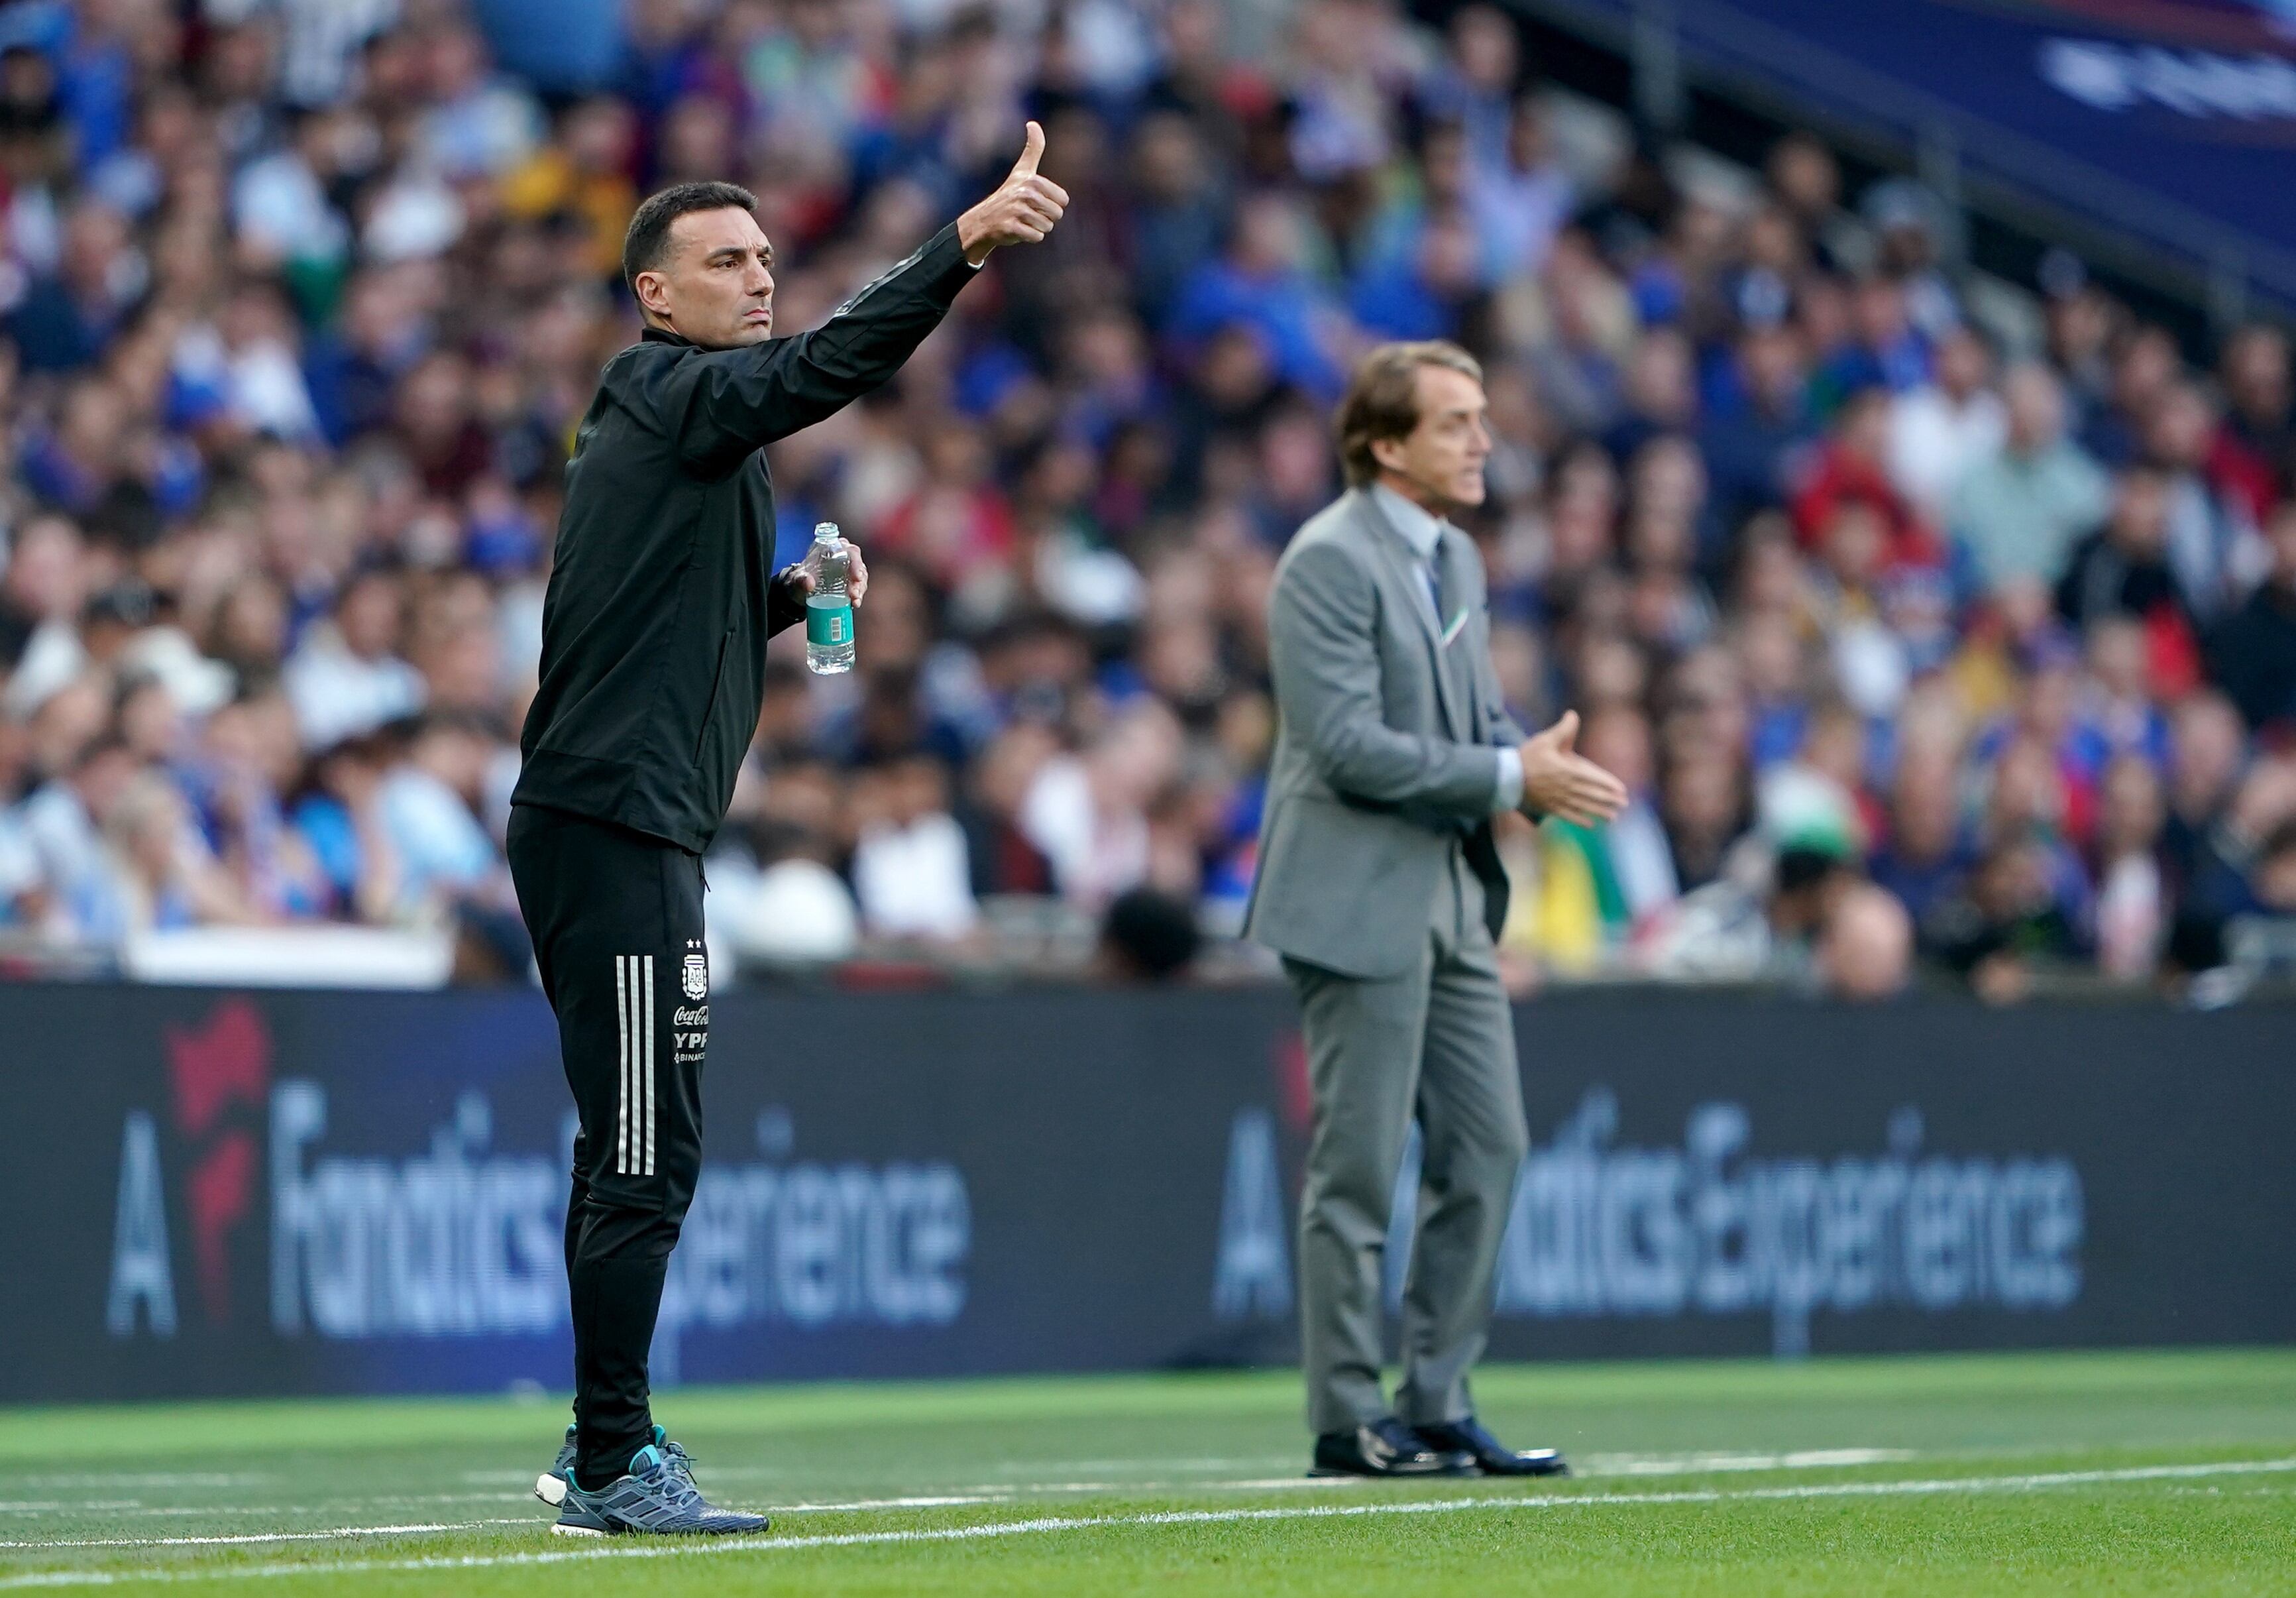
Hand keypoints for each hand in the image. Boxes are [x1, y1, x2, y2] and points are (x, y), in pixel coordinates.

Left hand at [787, 544, 869, 606]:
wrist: (800, 591)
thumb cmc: (800, 580)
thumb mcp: (797, 580)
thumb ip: (800, 580)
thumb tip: (809, 583)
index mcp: (832, 549)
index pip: (849, 551)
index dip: (856, 562)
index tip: (856, 577)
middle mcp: (843, 557)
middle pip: (858, 565)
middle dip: (859, 580)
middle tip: (854, 594)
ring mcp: (848, 570)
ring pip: (861, 578)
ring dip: (859, 590)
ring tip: (854, 601)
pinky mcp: (850, 583)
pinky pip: (858, 588)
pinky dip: (858, 596)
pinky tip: (855, 604)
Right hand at [956, 121, 1068, 264]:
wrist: (984, 219)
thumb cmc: (1009, 194)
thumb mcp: (1022, 170)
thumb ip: (1033, 148)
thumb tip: (1032, 123)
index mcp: (1033, 181)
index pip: (1063, 201)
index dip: (1052, 204)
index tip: (1036, 201)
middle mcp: (1025, 194)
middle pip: (1056, 215)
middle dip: (1045, 218)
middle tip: (1028, 213)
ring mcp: (1017, 212)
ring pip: (1046, 227)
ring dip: (1036, 228)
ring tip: (1022, 221)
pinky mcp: (1011, 228)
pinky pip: (1036, 237)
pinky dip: (1029, 237)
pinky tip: (1017, 230)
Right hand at [1518, 711, 1628, 827]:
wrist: (1507, 777)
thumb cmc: (1527, 757)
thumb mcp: (1545, 740)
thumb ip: (1562, 729)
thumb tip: (1573, 714)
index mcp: (1568, 770)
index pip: (1594, 778)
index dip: (1609, 784)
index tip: (1622, 790)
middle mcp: (1567, 787)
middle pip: (1593, 795)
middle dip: (1610, 800)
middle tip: (1624, 804)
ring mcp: (1559, 799)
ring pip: (1584, 807)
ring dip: (1600, 812)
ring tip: (1613, 817)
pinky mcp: (1549, 807)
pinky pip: (1568, 816)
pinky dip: (1580, 820)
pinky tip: (1589, 824)